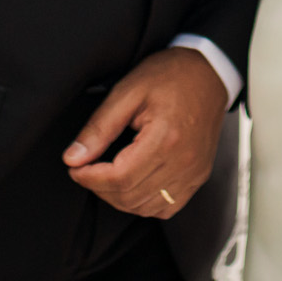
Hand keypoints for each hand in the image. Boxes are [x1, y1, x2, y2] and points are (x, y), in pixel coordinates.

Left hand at [63, 47, 227, 218]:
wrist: (208, 72)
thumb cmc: (169, 75)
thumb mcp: (127, 92)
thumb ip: (99, 127)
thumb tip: (73, 158)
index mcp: (166, 138)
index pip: (119, 178)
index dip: (90, 178)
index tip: (75, 168)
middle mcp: (184, 162)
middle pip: (131, 197)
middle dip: (100, 189)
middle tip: (86, 169)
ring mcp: (194, 172)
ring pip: (147, 208)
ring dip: (120, 198)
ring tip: (107, 176)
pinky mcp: (199, 176)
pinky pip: (168, 207)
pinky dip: (144, 203)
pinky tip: (133, 183)